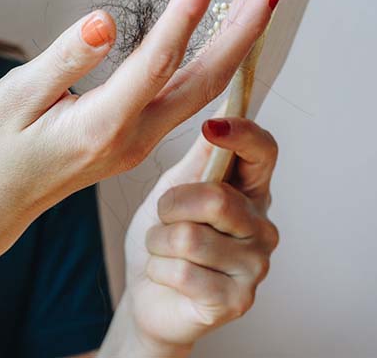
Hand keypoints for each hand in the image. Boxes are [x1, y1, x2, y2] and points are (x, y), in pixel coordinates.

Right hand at [0, 0, 280, 249]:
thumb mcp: (14, 97)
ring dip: (231, 49)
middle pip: (203, 84)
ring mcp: (137, 144)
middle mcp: (131, 138)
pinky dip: (206, 67)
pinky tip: (213, 44)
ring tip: (251, 7)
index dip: (187, 13)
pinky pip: (183, 102)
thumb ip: (64, 59)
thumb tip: (106, 20)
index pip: (157, 61)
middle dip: (240, 35)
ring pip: (198, 94)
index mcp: (100, 125)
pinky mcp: (133, 142)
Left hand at [123, 113, 279, 352]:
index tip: (213, 126)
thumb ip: (199, 157)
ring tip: (163, 249)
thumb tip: (220, 110)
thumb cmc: (163, 236)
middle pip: (216, 199)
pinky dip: (159, 269)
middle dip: (170, 207)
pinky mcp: (237, 300)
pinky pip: (182, 272)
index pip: (264, 153)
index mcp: (250, 192)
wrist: (147, 293)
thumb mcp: (173, 188)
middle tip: (164, 218)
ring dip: (159, 242)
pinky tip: (167, 275)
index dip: (242, 135)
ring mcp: (255, 267)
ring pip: (190, 238)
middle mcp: (262, 227)